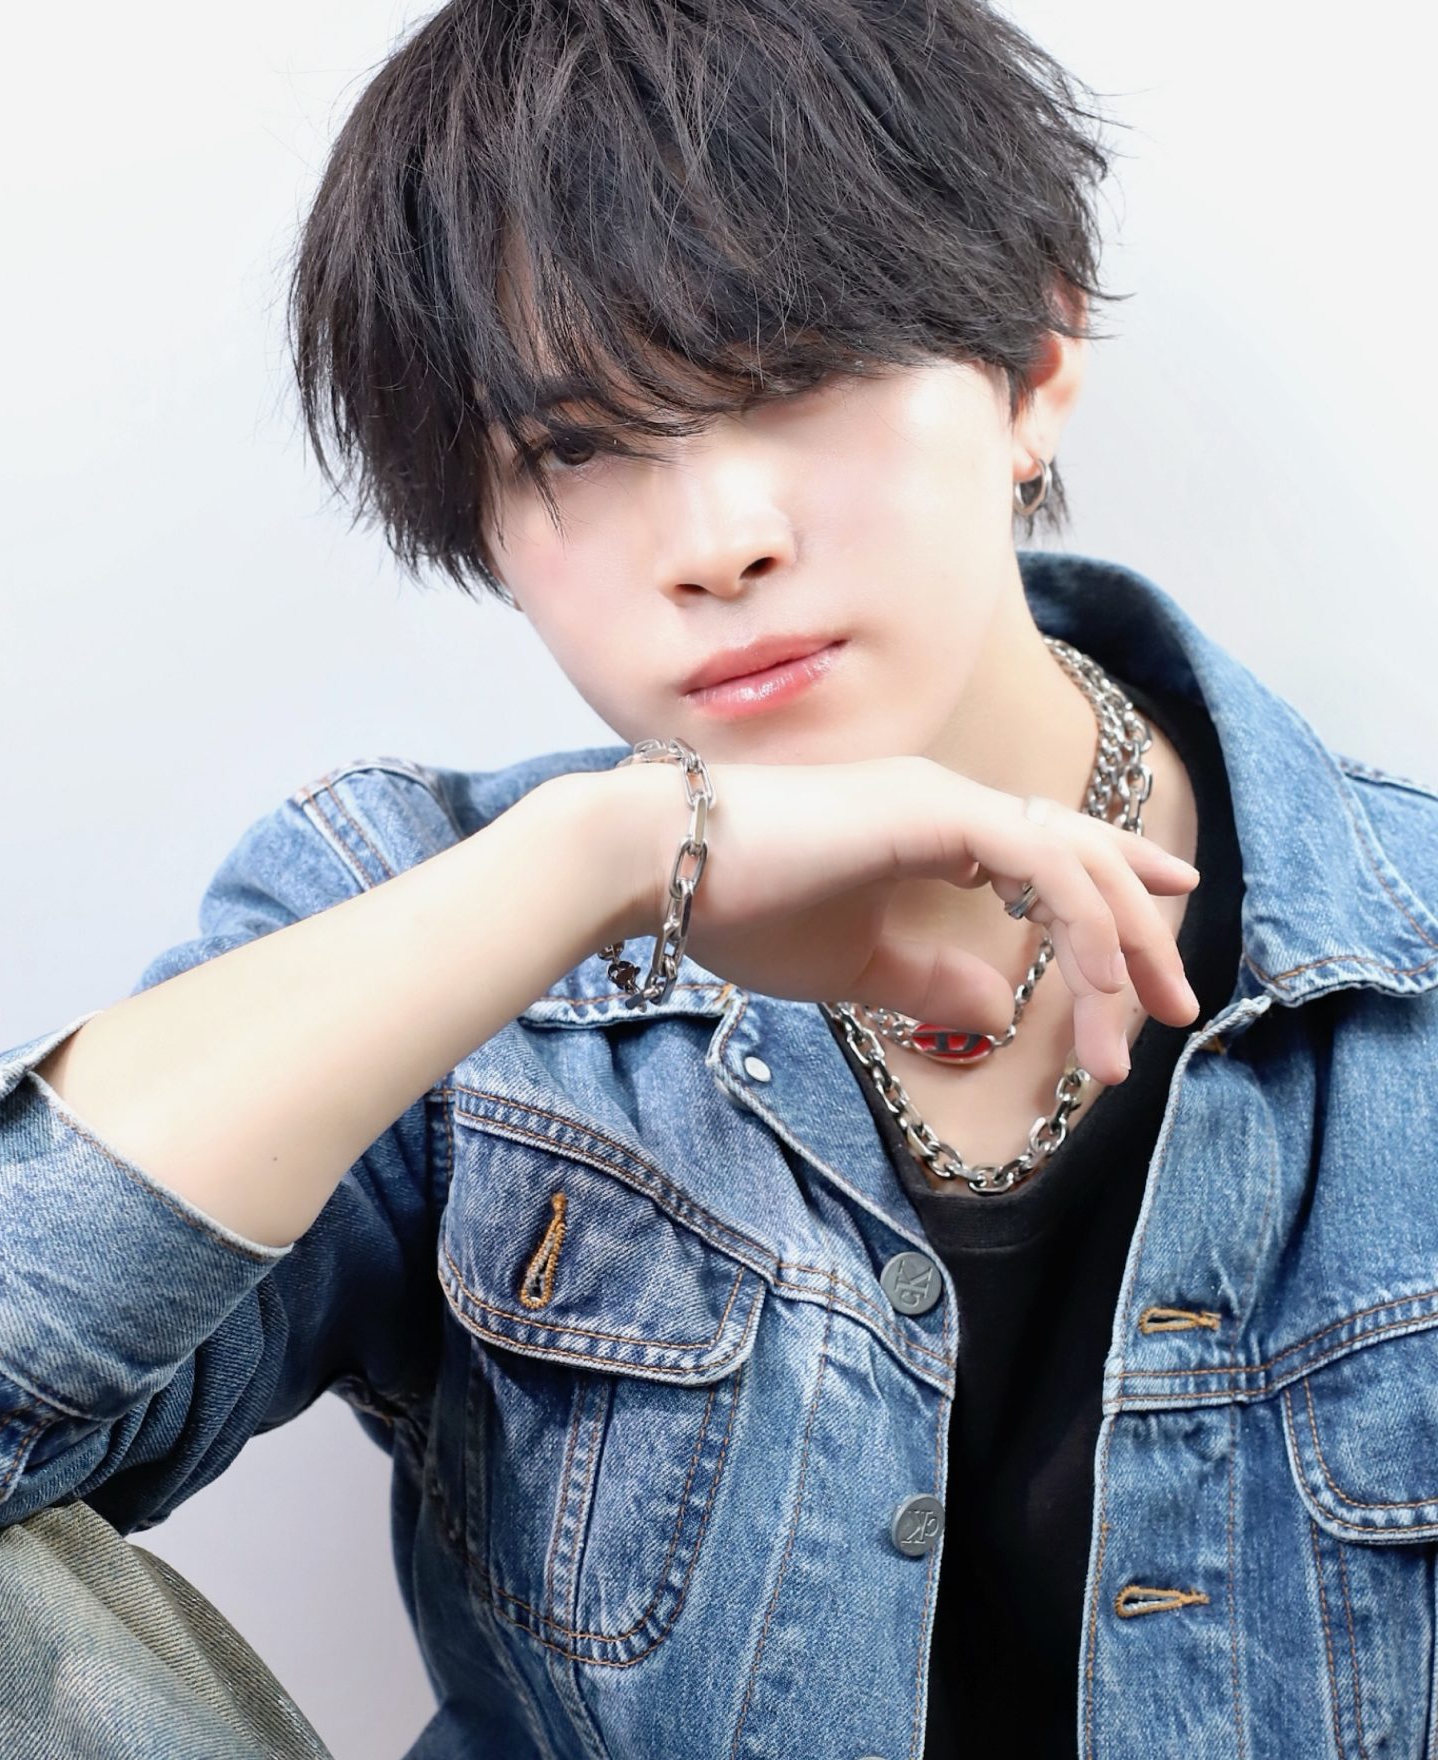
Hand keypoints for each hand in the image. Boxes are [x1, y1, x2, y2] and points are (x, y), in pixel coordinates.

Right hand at [603, 755, 1200, 1087]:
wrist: (655, 864)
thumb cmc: (739, 908)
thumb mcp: (854, 967)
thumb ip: (928, 983)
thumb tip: (996, 1013)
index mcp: (933, 827)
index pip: (1050, 849)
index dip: (1115, 879)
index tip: (1165, 920)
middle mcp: (952, 803)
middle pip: (1083, 854)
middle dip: (1141, 928)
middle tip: (1177, 1003)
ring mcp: (945, 800)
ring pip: (1076, 863)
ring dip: (1117, 946)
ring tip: (1134, 1031)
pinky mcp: (934, 812)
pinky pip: (1043, 866)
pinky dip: (1079, 926)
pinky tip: (1093, 984)